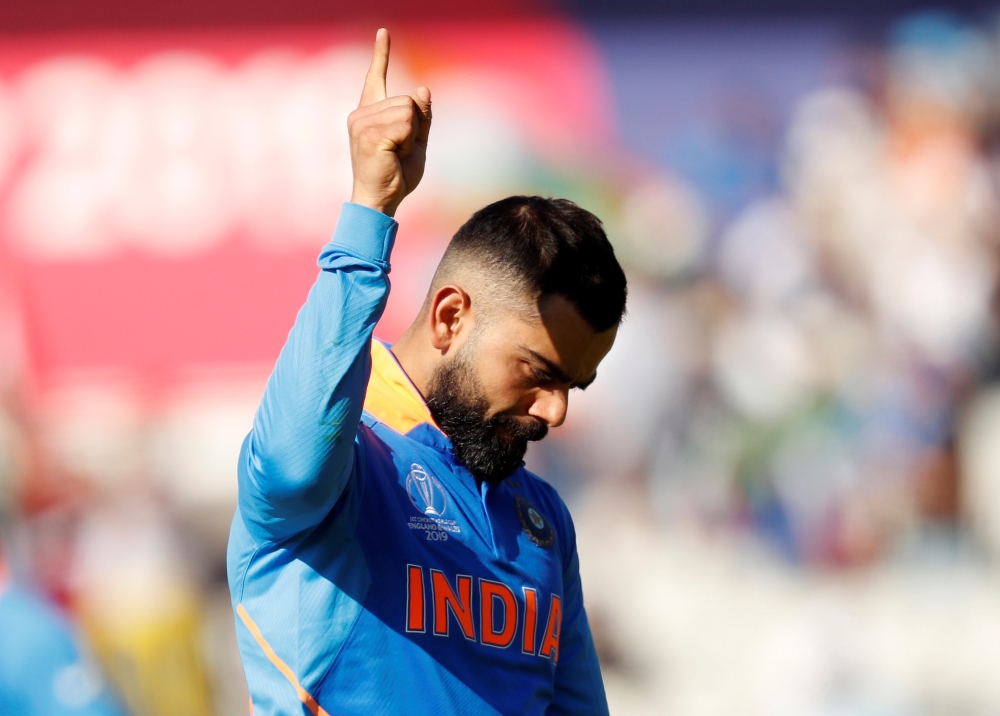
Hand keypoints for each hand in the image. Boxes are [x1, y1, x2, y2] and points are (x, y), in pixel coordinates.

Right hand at [348, 29, 431, 216]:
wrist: (381, 200)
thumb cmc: (396, 176)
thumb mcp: (416, 143)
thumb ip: (421, 117)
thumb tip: (422, 89)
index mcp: (370, 114)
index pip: (376, 78)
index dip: (381, 55)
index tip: (384, 33)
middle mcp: (361, 114)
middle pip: (408, 101)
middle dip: (414, 128)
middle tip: (399, 152)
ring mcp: (362, 122)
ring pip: (408, 111)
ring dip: (411, 136)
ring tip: (395, 154)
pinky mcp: (368, 133)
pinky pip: (406, 123)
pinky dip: (408, 141)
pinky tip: (394, 156)